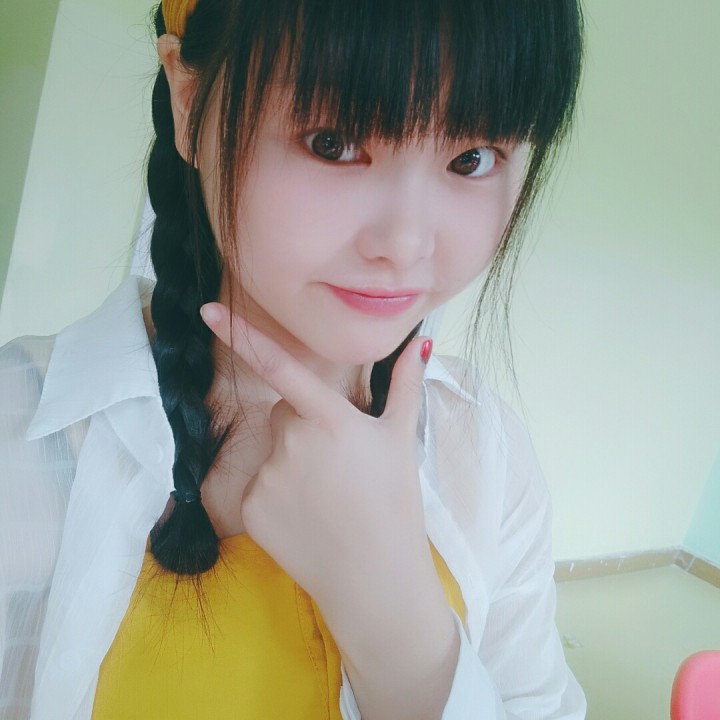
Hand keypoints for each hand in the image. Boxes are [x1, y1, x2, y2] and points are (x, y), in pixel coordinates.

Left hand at [200, 303, 432, 617]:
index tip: (206, 310)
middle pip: (285, 413)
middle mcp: (292, 442)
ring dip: (292, 461)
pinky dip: (278, 495)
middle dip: (304, 426)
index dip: (241, 335)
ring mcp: (267, 477)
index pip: (280, 367)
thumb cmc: (396, 503)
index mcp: (329, 419)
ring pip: (273, 450)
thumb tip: (419, 343)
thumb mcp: (402, 441)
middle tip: (337, 460)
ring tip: (326, 494)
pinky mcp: (251, 508)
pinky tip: (307, 516)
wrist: (375, 578)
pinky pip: (260, 486)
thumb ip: (404, 386)